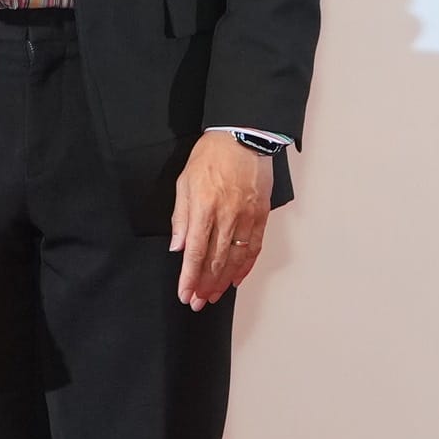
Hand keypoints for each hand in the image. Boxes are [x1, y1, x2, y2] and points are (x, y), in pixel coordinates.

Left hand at [172, 130, 278, 309]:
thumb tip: (177, 246)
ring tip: (214, 296)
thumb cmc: (210, 156)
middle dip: (205, 285)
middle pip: (215, 260)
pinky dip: (245, 266)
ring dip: (224, 281)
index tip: (185, 294)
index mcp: (204, 207)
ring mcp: (246, 217)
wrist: (243, 136)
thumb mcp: (184, 181)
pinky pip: (254, 247)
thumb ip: (181, 216)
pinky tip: (236, 279)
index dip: (190, 277)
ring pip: (235, 258)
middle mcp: (226, 216)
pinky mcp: (261, 215)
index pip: (195, 252)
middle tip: (198, 302)